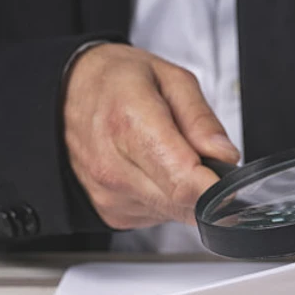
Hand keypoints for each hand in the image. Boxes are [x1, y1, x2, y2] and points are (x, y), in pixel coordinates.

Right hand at [64, 43, 239, 228]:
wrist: (63, 95)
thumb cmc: (115, 82)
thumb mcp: (169, 78)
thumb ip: (200, 119)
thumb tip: (225, 156)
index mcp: (130, 125)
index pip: (184, 181)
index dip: (217, 187)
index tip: (230, 180)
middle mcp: (114, 167)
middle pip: (183, 204)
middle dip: (207, 187)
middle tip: (203, 158)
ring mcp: (109, 195)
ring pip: (174, 213)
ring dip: (185, 192)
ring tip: (168, 155)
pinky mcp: (110, 213)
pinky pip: (157, 216)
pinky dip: (166, 198)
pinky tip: (152, 170)